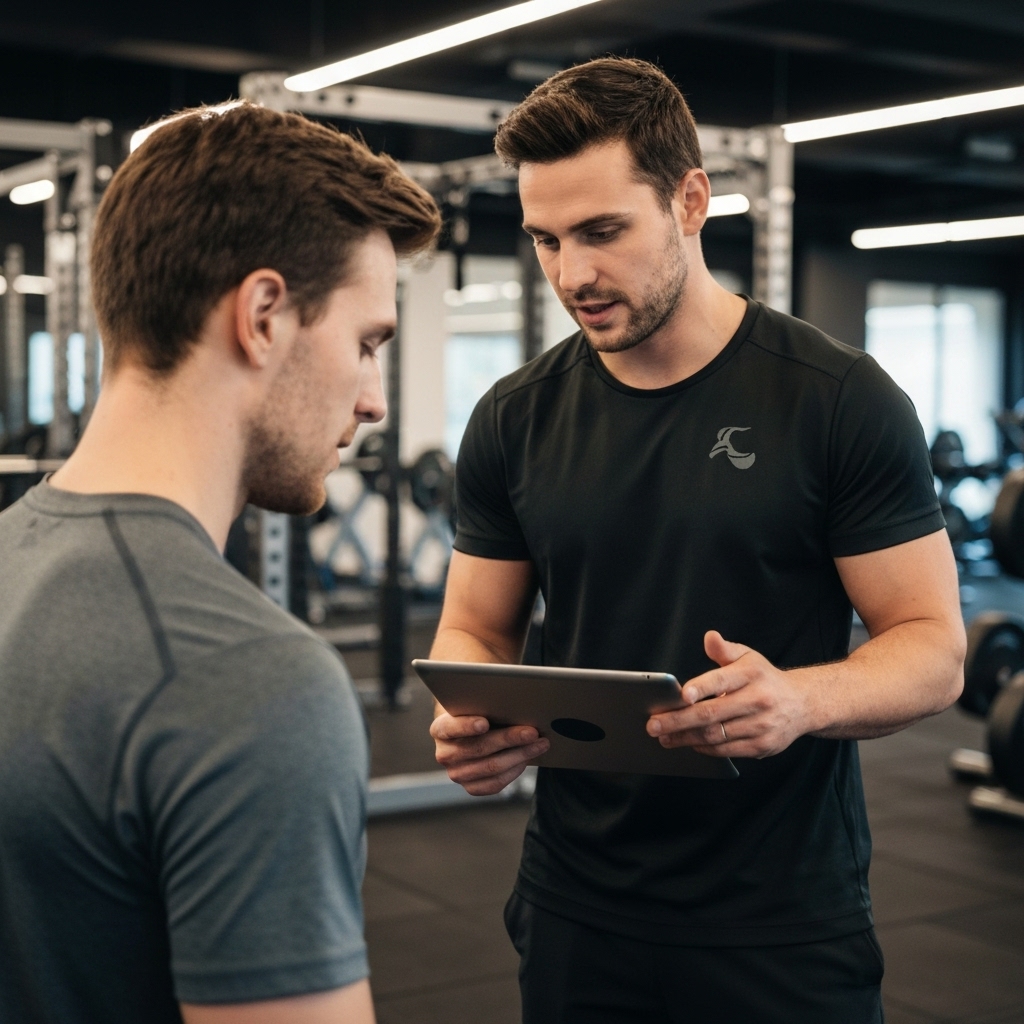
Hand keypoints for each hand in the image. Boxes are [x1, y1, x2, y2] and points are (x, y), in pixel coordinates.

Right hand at [431, 711, 549, 795]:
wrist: (472, 734)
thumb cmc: (477, 713)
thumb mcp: (475, 704)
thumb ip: (485, 703)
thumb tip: (514, 700)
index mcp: (440, 729)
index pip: (450, 728)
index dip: (467, 726)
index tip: (484, 723)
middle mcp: (445, 754)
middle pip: (478, 748)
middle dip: (509, 739)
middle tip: (532, 732)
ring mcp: (457, 773)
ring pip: (491, 767)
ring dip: (520, 755)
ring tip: (540, 744)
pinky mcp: (471, 787)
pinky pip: (495, 783)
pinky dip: (514, 770)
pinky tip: (527, 759)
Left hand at [646, 631, 813, 758]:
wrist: (802, 704)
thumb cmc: (764, 678)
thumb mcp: (748, 657)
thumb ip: (724, 649)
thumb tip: (709, 637)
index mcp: (752, 674)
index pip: (722, 680)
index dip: (701, 687)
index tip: (681, 695)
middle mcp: (758, 700)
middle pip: (711, 713)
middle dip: (678, 720)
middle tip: (653, 724)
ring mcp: (761, 725)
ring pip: (716, 735)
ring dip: (685, 738)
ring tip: (664, 737)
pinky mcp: (762, 746)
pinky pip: (727, 750)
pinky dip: (705, 748)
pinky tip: (688, 744)